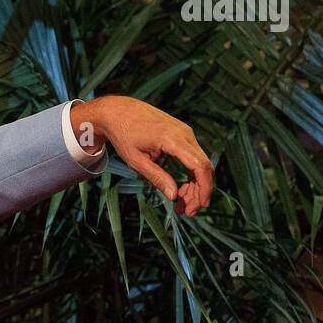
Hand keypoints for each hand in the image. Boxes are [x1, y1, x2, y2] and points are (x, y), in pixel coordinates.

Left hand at [70, 96, 212, 216]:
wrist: (118, 110)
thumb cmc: (124, 135)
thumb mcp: (136, 160)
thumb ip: (156, 177)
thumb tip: (173, 196)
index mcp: (173, 139)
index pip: (200, 166)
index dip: (204, 189)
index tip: (198, 207)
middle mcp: (184, 133)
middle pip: (204, 167)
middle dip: (199, 192)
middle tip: (186, 212)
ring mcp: (185, 132)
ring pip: (201, 163)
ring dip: (195, 185)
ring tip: (180, 204)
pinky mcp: (183, 133)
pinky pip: (194, 156)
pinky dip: (191, 174)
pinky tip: (181, 189)